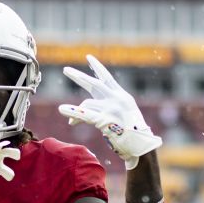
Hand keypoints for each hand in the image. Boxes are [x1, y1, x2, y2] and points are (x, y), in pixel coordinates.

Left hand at [59, 55, 162, 169]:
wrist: (142, 145)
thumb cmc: (131, 132)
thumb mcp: (123, 114)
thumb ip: (106, 107)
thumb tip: (84, 108)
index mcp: (122, 96)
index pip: (107, 77)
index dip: (97, 67)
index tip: (88, 57)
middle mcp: (117, 99)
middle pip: (93, 84)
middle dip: (78, 76)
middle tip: (65, 70)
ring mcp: (111, 109)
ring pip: (87, 104)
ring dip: (76, 112)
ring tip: (71, 121)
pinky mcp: (105, 120)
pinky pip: (85, 115)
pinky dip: (73, 112)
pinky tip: (61, 109)